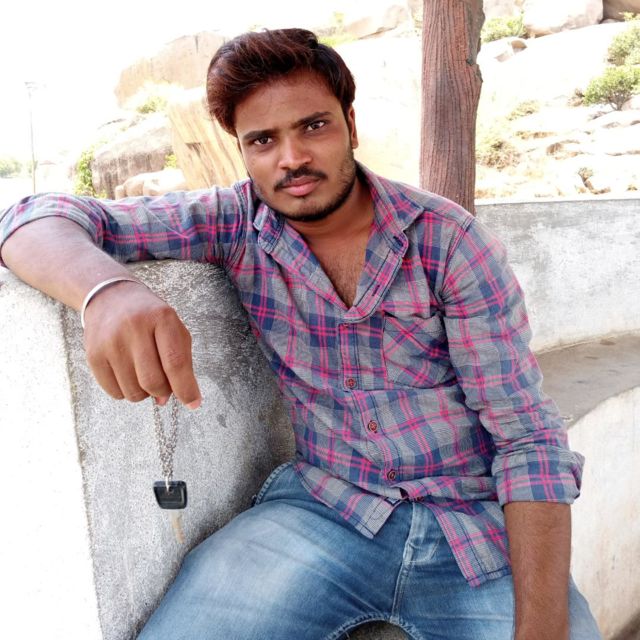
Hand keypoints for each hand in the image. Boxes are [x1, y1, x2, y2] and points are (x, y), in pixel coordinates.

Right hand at [82, 280, 201, 407]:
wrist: (111, 298)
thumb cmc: (150, 318)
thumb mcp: (174, 328)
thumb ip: (180, 362)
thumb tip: (166, 400)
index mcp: (161, 318)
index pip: (175, 362)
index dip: (186, 388)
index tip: (193, 403)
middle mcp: (134, 327)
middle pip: (152, 381)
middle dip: (163, 391)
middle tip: (164, 385)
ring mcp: (111, 342)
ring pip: (133, 392)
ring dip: (144, 393)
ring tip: (144, 374)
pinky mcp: (93, 355)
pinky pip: (114, 392)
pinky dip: (126, 391)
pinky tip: (129, 373)